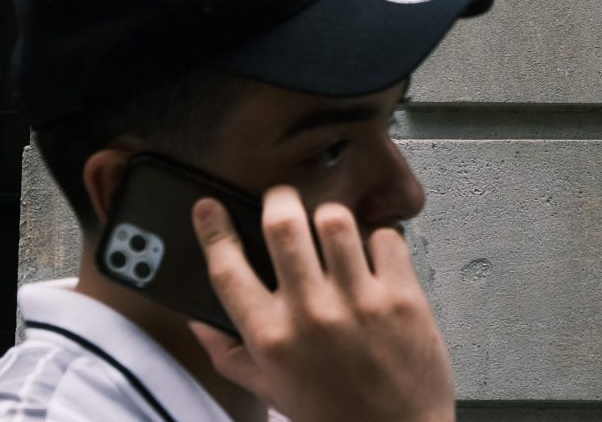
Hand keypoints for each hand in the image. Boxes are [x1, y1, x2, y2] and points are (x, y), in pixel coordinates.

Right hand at [188, 185, 456, 421]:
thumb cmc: (333, 413)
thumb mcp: (271, 389)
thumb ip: (230, 353)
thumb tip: (199, 321)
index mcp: (271, 338)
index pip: (227, 268)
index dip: (212, 230)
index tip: (209, 208)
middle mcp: (311, 315)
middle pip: (282, 224)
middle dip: (278, 200)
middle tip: (282, 201)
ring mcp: (359, 303)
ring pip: (335, 220)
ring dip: (330, 217)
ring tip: (331, 230)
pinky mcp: (402, 297)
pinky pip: (386, 238)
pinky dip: (379, 240)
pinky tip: (373, 257)